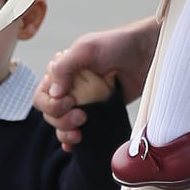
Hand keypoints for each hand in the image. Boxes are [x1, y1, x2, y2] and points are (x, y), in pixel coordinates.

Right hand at [34, 18, 159, 150]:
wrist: (146, 53)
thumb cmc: (118, 44)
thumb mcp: (86, 48)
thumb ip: (65, 66)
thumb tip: (54, 93)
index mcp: (63, 72)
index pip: (42, 95)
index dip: (51, 103)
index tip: (69, 101)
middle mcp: (70, 88)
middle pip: (50, 113)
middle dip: (60, 119)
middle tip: (81, 116)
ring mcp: (85, 102)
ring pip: (62, 125)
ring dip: (66, 132)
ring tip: (80, 132)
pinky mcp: (99, 113)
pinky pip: (79, 130)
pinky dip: (72, 141)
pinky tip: (76, 145)